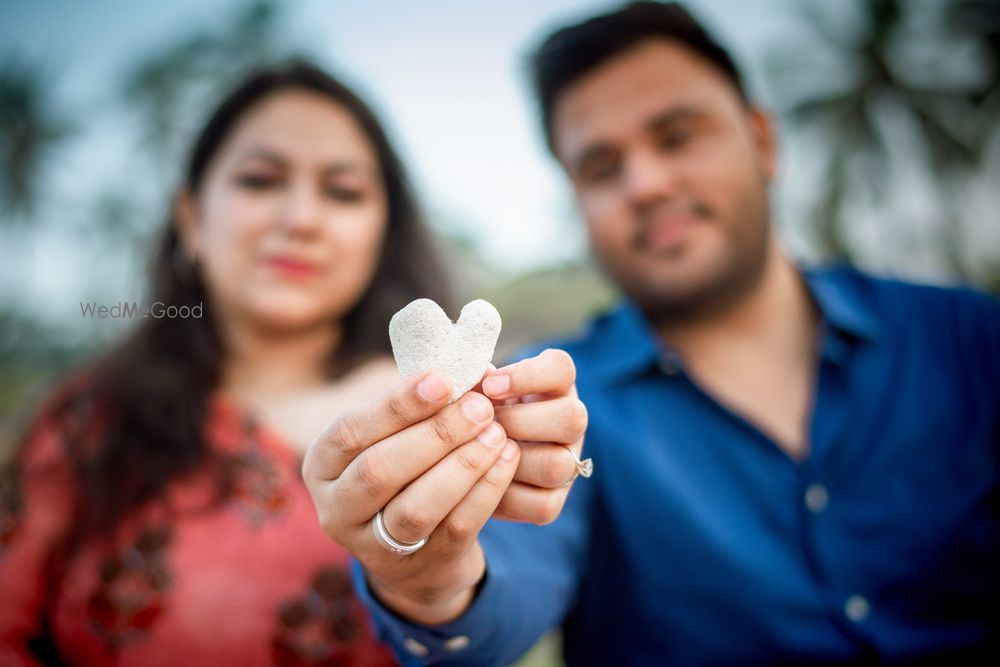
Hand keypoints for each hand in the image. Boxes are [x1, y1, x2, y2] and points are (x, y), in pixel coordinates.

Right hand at [302, 371, 519, 624]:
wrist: (414, 552)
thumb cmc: (403, 468)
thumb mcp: (391, 436)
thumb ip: (415, 407)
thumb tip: (464, 367)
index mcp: (322, 464)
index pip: (350, 432)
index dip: (396, 406)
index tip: (442, 380)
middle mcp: (336, 508)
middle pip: (381, 471)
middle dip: (436, 435)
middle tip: (479, 407)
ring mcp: (373, 545)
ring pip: (416, 508)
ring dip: (462, 465)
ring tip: (496, 432)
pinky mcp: (418, 565)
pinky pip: (454, 528)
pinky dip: (485, 491)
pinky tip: (505, 460)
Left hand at [480, 349, 588, 523]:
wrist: (463, 456)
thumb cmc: (469, 412)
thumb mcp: (471, 392)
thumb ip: (473, 385)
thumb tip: (468, 379)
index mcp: (554, 384)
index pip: (561, 368)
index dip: (528, 376)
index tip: (489, 385)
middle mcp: (570, 423)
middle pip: (571, 419)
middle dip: (520, 422)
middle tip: (483, 425)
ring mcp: (567, 464)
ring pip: (558, 465)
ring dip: (510, 460)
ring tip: (477, 455)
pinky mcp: (553, 502)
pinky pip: (541, 505)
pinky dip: (506, 497)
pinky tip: (478, 485)